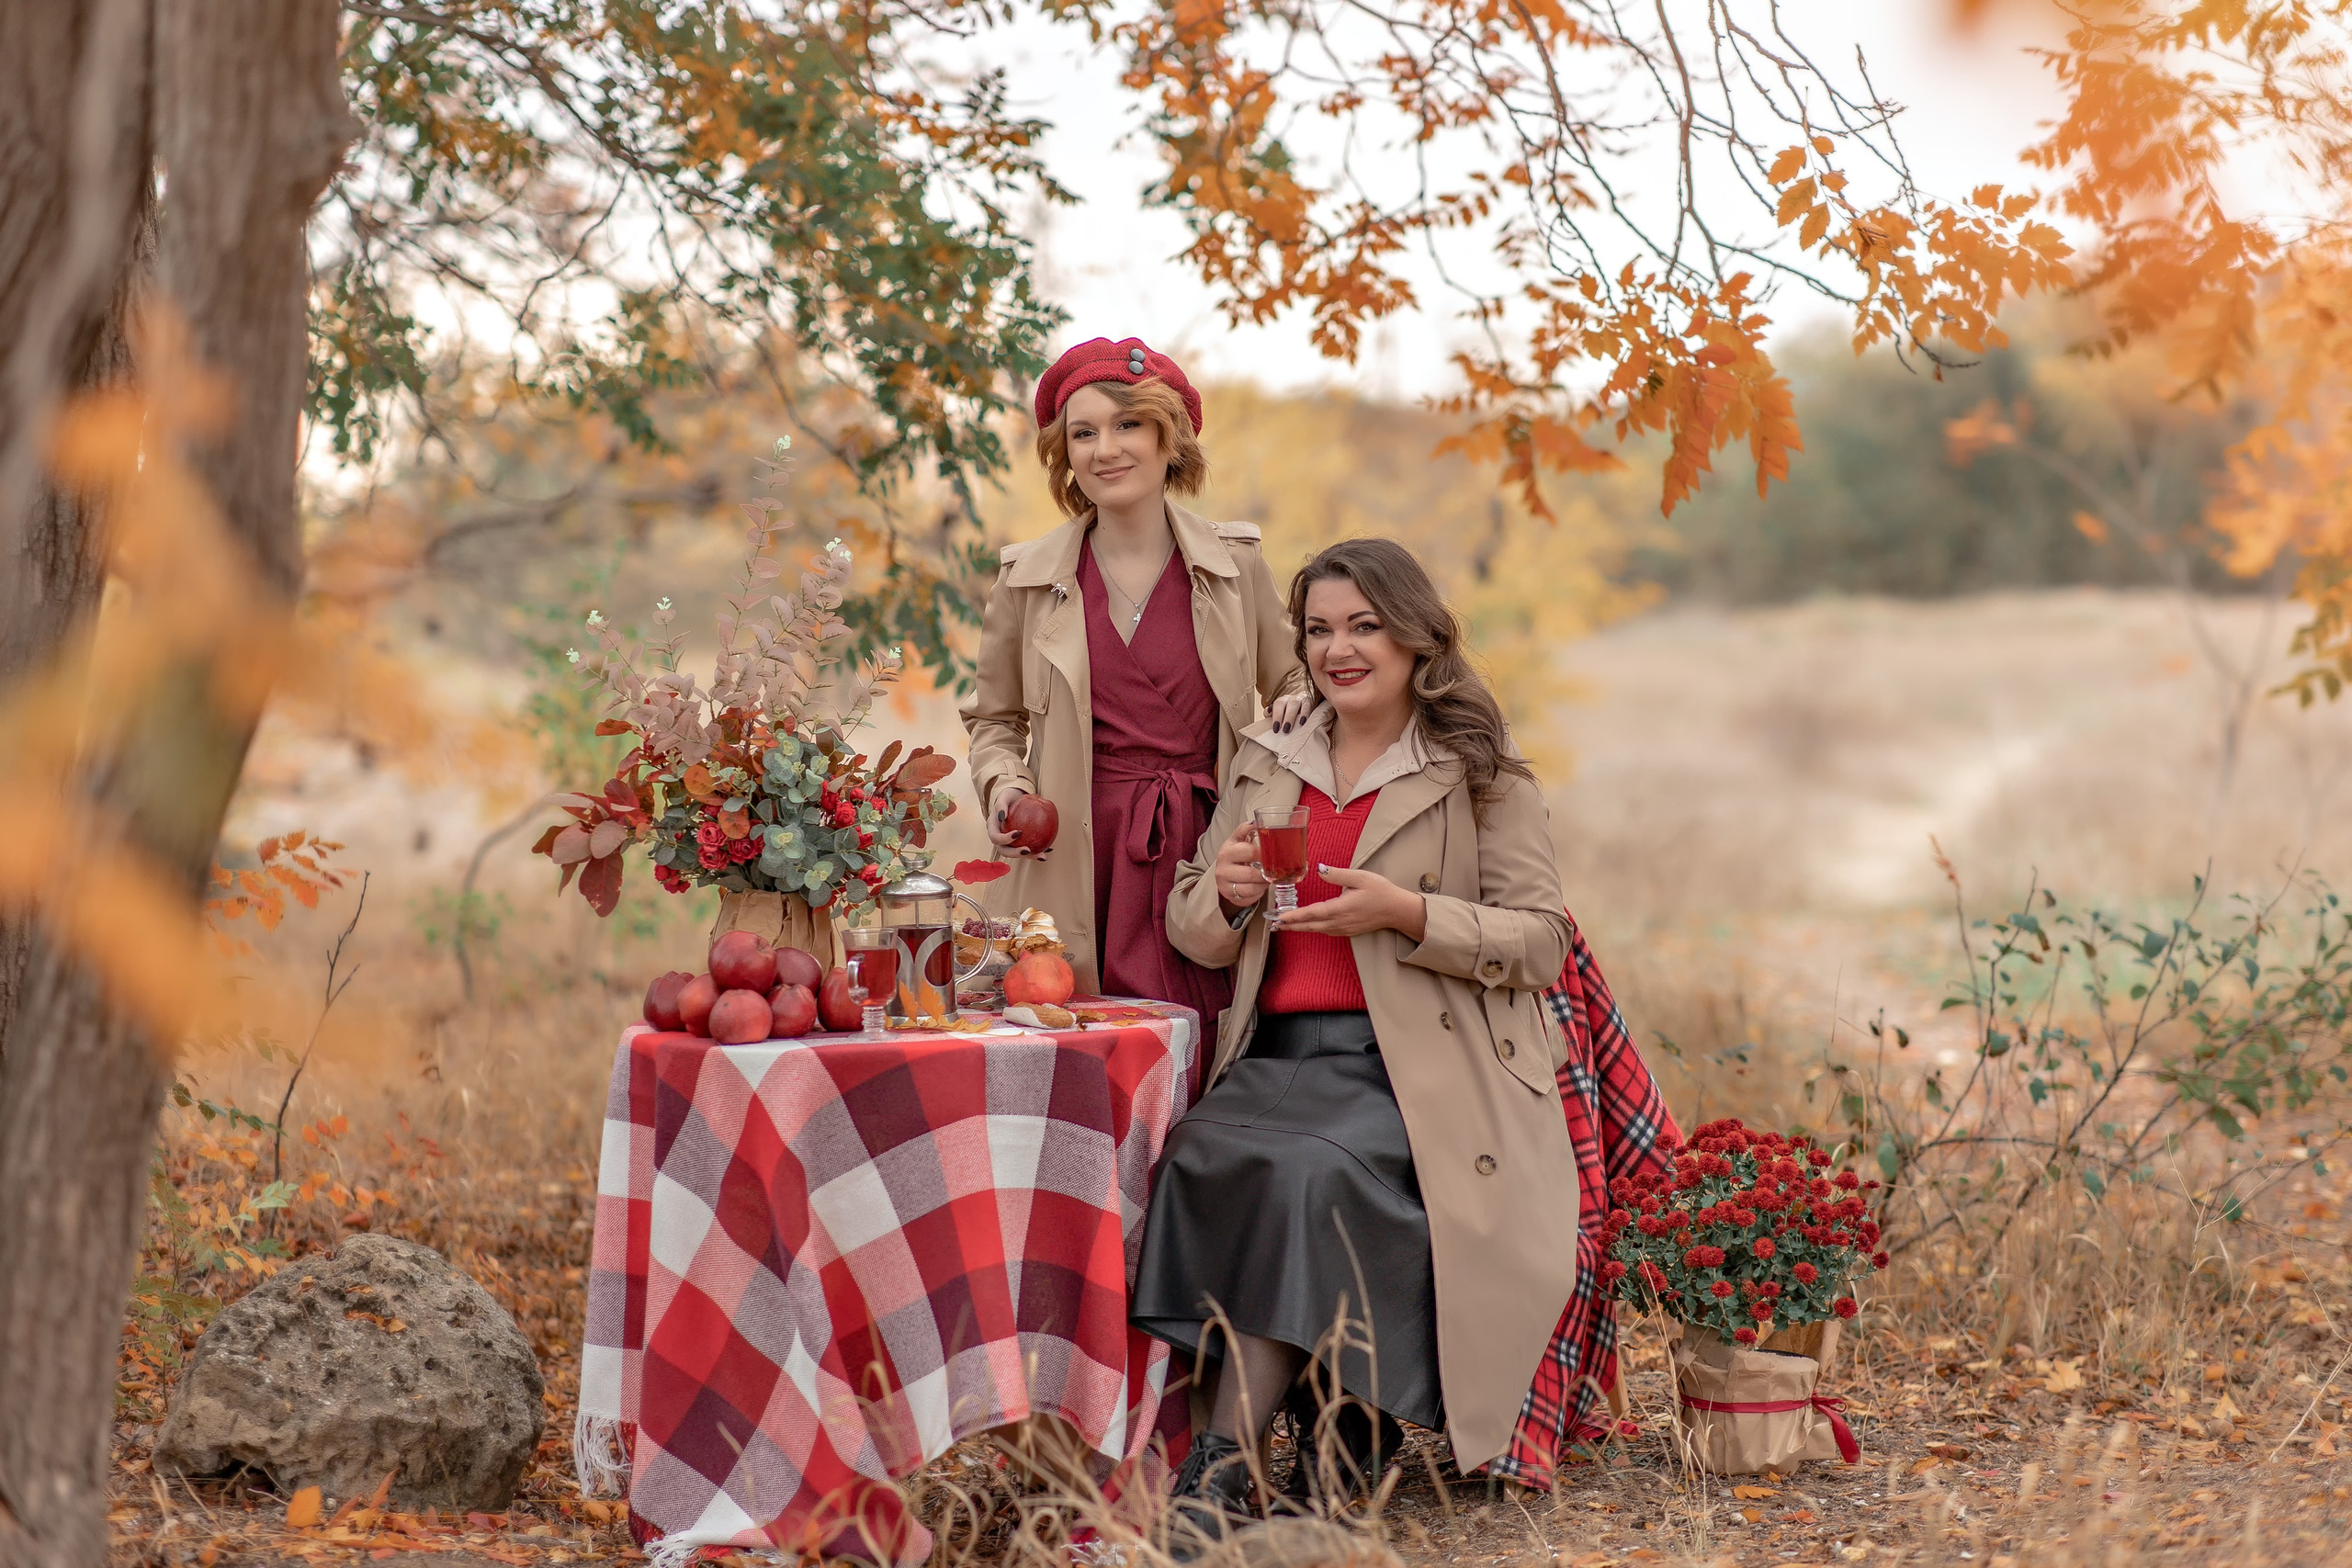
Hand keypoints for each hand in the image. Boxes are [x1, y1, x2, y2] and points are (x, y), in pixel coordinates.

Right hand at [988, 788, 1050, 858]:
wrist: (1015, 800)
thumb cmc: (1009, 797)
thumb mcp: (1004, 796)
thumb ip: (1001, 804)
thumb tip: (1002, 815)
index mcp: (993, 829)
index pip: (995, 838)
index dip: (1004, 839)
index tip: (1018, 833)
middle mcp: (999, 838)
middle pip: (1004, 851)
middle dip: (1015, 854)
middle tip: (1027, 850)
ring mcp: (1009, 843)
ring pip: (1018, 853)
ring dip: (1030, 856)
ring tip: (1042, 856)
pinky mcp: (1020, 843)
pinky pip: (1029, 848)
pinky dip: (1038, 850)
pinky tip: (1050, 849)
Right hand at [1212, 823, 1267, 912]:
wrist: (1224, 873)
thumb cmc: (1235, 855)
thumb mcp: (1237, 840)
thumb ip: (1246, 829)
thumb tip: (1257, 821)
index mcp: (1226, 852)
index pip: (1249, 852)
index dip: (1263, 854)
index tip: (1270, 854)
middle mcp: (1222, 870)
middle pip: (1251, 874)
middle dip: (1266, 873)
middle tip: (1273, 870)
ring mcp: (1225, 886)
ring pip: (1251, 888)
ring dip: (1263, 884)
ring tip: (1267, 878)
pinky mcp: (1230, 897)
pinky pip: (1250, 898)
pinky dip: (1258, 893)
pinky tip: (1259, 886)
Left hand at [1268, 690, 1315, 733]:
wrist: (1318, 703)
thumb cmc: (1300, 714)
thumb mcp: (1287, 715)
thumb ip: (1276, 716)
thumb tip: (1268, 715)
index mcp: (1283, 701)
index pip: (1275, 705)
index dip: (1272, 714)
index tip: (1274, 727)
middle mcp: (1290, 698)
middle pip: (1280, 703)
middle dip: (1278, 716)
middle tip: (1278, 730)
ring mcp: (1301, 698)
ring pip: (1292, 704)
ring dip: (1289, 717)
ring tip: (1287, 729)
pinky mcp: (1312, 700)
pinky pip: (1307, 705)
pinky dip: (1304, 714)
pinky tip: (1302, 722)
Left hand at [1268, 865, 1426, 941]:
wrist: (1397, 910)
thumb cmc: (1380, 892)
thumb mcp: (1360, 877)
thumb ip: (1338, 874)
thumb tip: (1319, 869)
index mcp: (1341, 908)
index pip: (1312, 913)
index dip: (1294, 916)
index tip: (1280, 917)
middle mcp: (1340, 922)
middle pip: (1310, 926)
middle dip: (1291, 925)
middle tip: (1273, 924)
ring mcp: (1343, 929)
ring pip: (1316, 930)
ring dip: (1299, 928)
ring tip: (1283, 926)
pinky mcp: (1347, 930)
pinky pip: (1325, 931)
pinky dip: (1312, 928)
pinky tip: (1305, 926)